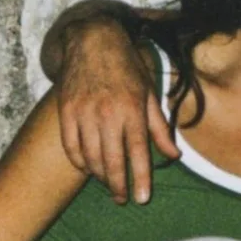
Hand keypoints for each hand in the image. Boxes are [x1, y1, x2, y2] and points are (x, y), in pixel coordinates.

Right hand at [56, 18, 179, 203]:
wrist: (94, 42)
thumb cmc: (127, 68)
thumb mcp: (149, 93)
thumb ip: (160, 127)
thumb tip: (175, 155)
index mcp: (132, 109)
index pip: (139, 151)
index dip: (140, 178)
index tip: (142, 198)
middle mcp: (108, 113)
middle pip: (112, 161)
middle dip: (119, 186)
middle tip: (124, 199)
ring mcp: (84, 113)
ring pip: (91, 158)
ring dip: (100, 176)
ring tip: (109, 185)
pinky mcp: (66, 112)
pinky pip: (70, 147)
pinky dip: (79, 162)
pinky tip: (88, 169)